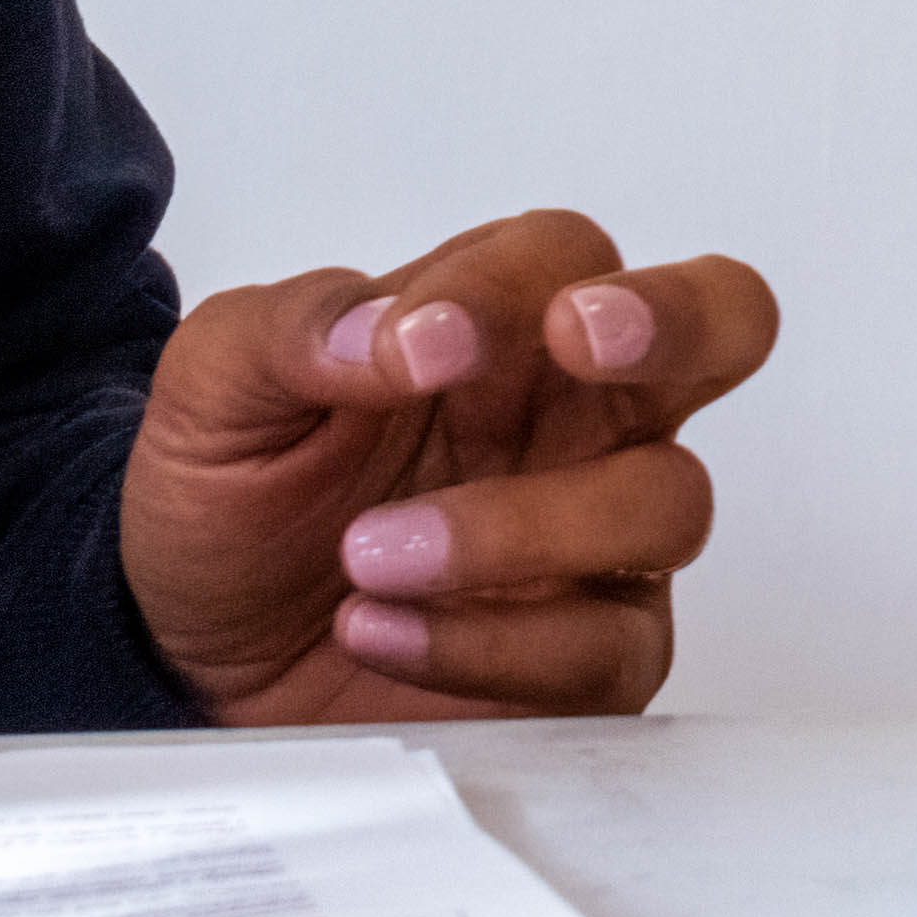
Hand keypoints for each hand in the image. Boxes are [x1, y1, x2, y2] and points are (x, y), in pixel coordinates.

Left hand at [122, 211, 780, 724]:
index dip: (513, 286)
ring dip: (515, 526)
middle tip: (583, 341)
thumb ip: (295, 330)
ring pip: (666, 499)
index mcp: (499, 333)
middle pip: (723, 323)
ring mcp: (599, 540)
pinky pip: (604, 644)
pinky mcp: (592, 659)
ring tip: (371, 556)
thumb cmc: (234, 506)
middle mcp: (575, 421)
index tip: (421, 343)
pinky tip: (381, 630)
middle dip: (676, 318)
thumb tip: (394, 329)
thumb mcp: (215, 392)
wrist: (193, 659)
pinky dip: (486, 640)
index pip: (568, 256)